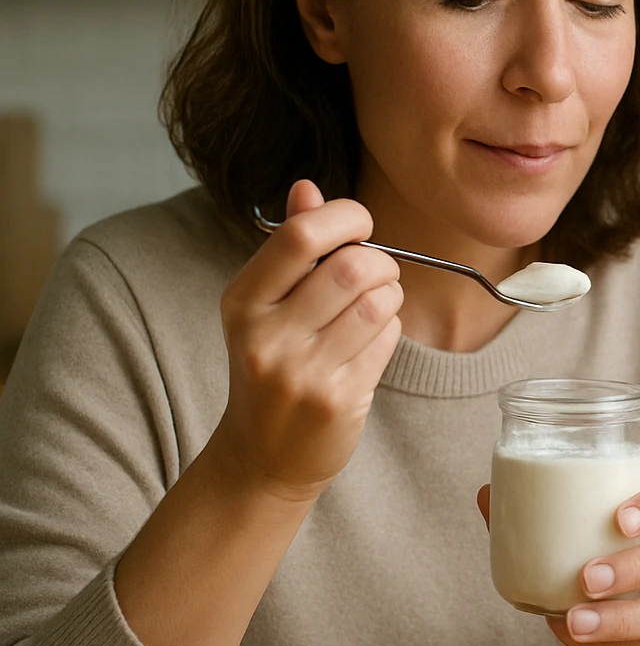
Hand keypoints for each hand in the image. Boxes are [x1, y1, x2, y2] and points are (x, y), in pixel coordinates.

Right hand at [212, 180, 402, 501]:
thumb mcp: (265, 306)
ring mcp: (300, 371)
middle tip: (376, 277)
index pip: (302, 235)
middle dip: (381, 263)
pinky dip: (389, 333)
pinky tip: (367, 347)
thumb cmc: (272, 367)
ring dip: (390, 299)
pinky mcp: (336, 399)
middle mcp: (265, 335)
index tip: (360, 226)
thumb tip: (308, 187)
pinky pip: (388, 340)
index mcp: (243, 300)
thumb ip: (290, 246)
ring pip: (380, 302)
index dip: (348, 218)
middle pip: (355, 267)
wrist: (260, 457)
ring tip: (372, 311)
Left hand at [475, 475, 639, 645]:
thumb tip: (487, 493)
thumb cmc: (625, 554)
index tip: (619, 518)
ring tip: (576, 620)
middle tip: (586, 577)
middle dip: (635, 567)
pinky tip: (579, 635)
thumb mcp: (603, 529)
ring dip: (622, 618)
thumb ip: (552, 512)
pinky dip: (611, 642)